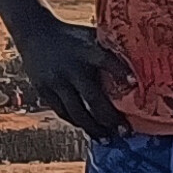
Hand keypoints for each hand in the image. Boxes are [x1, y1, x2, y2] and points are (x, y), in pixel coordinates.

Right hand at [12, 13, 136, 140]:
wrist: (34, 33)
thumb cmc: (71, 37)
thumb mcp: (89, 36)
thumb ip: (107, 49)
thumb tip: (137, 64)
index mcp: (85, 50)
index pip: (105, 60)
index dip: (120, 71)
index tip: (135, 84)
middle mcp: (71, 68)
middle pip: (92, 98)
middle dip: (110, 118)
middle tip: (125, 132)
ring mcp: (56, 81)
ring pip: (76, 111)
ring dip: (93, 128)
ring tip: (107, 139)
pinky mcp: (44, 90)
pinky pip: (62, 112)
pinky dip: (76, 122)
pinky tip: (88, 129)